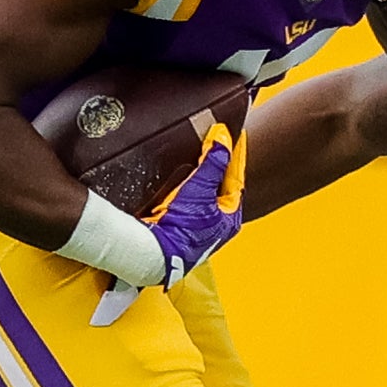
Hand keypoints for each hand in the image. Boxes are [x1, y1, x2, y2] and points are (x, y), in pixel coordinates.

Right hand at [91, 124, 245, 325]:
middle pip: (220, 186)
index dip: (234, 154)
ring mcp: (196, 228)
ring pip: (202, 193)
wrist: (150, 252)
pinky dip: (185, 185)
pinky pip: (186, 199)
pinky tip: (180, 175)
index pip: (237, 178)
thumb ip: (213, 162)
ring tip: (200, 152)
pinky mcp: (177, 226)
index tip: (233, 134)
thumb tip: (222, 138)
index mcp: (230, 219)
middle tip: (218, 141)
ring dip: (201, 174)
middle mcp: (216, 225)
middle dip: (219, 164)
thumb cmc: (180, 227)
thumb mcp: (200, 189)